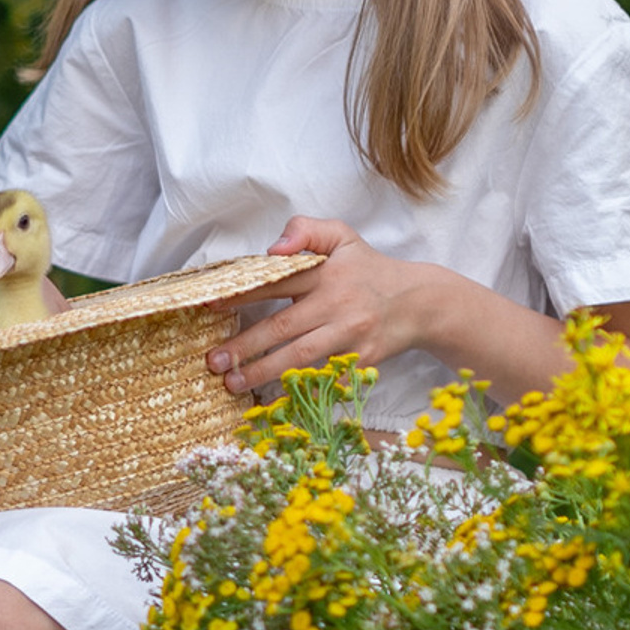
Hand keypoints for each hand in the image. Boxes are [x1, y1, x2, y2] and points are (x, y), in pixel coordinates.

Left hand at [209, 217, 442, 399]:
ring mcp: (350, 335)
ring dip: (263, 372)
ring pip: (299, 357)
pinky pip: (327, 379)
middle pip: (282, 328)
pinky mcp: (363, 360)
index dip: (240, 295)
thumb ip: (305, 229)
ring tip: (233, 383)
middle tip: (212, 362)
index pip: (274, 283)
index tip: (208, 307)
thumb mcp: (342, 236)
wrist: (420, 302)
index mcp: (325, 275)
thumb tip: (271, 248)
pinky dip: (302, 390)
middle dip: (244, 347)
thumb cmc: (370, 269)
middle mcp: (336, 305)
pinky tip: (274, 400)